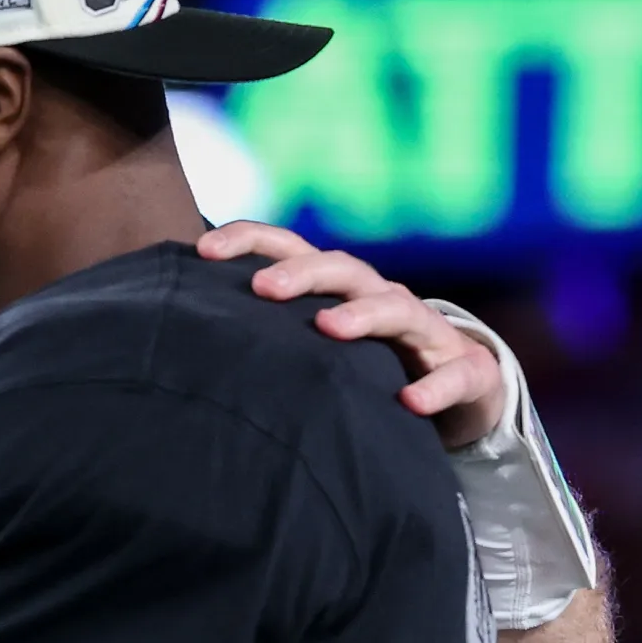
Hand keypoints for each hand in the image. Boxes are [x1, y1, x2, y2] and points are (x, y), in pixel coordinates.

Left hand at [198, 221, 507, 448]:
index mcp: (335, 284)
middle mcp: (377, 294)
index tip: (202, 251)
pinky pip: (454, 375)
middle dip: (300, 273)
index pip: (287, 246)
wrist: (457, 389)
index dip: (246, 240)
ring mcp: (425, 329)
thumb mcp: (312, 341)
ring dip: (361, 314)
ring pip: (396, 307)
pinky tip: (408, 402)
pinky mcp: (466, 371)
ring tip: (329, 328)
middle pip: (339, 267)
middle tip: (263, 289)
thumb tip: (175, 331)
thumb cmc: (364, 360)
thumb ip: (260, 330)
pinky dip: (433, 387)